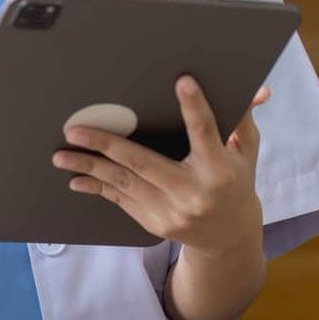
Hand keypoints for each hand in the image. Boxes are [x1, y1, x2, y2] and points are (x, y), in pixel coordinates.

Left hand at [51, 76, 270, 257]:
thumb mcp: (246, 151)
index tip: (182, 82)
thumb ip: (241, 119)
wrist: (229, 237)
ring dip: (89, 168)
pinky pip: (121, 200)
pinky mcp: (155, 223)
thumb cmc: (236, 182)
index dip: (195, 107)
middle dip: (107, 145)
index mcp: (220, 170)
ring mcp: (172, 212)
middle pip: (144, 163)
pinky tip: (76, 178)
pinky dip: (98, 187)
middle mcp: (194, 193)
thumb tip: (257, 89)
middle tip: (75, 130)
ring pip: (123, 183)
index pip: (206, 133)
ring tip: (61, 155)